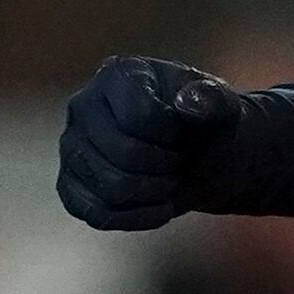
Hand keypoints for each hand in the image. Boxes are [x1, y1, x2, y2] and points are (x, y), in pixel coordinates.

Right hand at [58, 55, 242, 232]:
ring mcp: (72, 147)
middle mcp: (83, 106)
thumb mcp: (222, 107)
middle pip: (124, 154)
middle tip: (181, 163)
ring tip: (171, 182)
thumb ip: (212, 101)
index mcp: (116, 74)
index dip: (173, 136)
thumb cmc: (205, 125)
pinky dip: (137, 219)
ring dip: (155, 193)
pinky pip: (96, 214)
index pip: (140, 116)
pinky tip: (160, 209)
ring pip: (110, 187)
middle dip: (166, 168)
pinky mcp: (71, 185)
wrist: (198, 156)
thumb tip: (191, 102)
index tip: (185, 133)